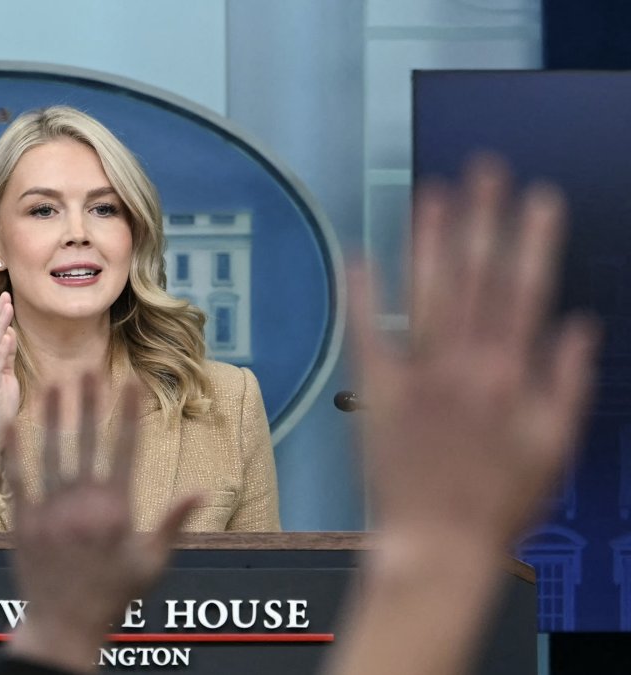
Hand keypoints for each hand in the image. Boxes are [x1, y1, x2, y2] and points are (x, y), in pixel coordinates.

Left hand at [5, 374, 198, 673]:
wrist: (64, 627)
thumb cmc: (113, 597)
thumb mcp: (151, 563)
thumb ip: (173, 523)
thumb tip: (200, 491)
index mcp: (117, 510)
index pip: (125, 448)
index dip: (128, 412)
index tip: (130, 381)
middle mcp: (82, 504)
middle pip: (87, 441)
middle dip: (89, 401)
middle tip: (88, 366)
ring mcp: (50, 511)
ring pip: (51, 453)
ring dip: (52, 416)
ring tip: (51, 382)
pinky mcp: (23, 522)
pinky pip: (18, 479)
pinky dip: (16, 451)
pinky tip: (14, 422)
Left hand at [348, 157, 598, 550]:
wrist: (439, 543)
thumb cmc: (500, 502)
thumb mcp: (554, 446)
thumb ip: (566, 381)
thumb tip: (577, 327)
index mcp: (510, 376)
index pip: (524, 290)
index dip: (531, 240)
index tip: (536, 197)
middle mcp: (463, 366)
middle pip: (474, 280)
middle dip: (481, 221)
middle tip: (482, 171)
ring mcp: (417, 375)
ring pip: (425, 294)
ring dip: (428, 242)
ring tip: (431, 193)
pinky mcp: (378, 392)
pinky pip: (369, 334)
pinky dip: (364, 296)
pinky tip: (360, 255)